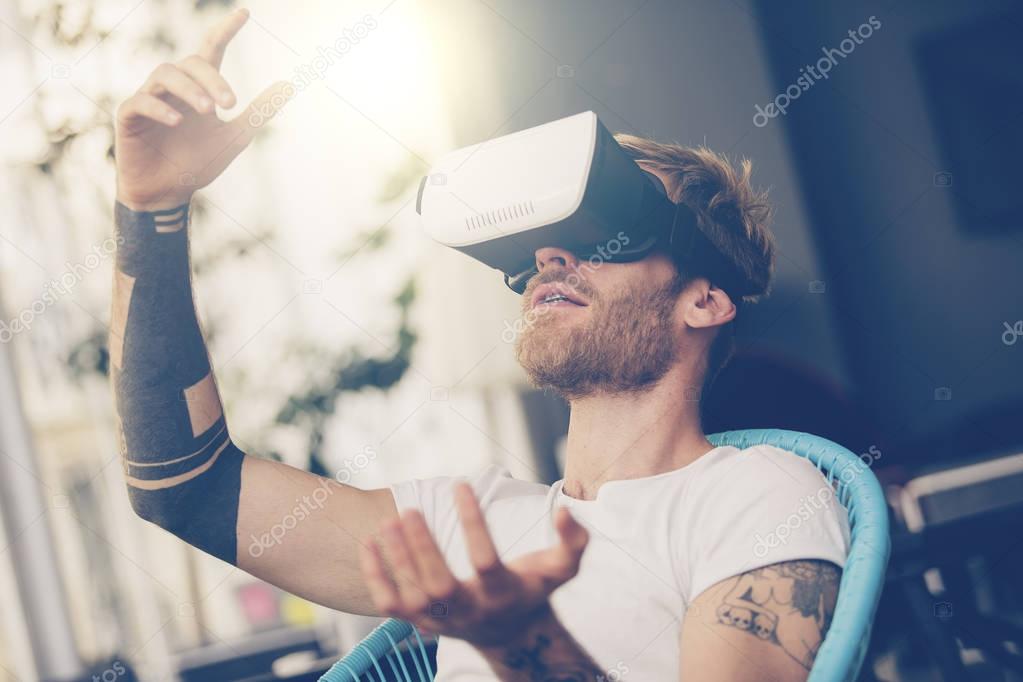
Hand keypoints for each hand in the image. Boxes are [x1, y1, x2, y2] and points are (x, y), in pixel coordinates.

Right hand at [114, 8, 288, 210]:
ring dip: (190, 89)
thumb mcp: (235, 137)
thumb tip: (288, 85)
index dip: (225, 31)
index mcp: (198, 89)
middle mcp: (173, 88)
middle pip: (191, 63)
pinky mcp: (129, 117)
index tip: (245, 13)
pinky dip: (160, 107)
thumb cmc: (197, 163)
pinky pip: (141, 101)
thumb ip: (259, 112)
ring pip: (166, 74)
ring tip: (209, 110)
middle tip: (230, 103)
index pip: (211, 51)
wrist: (168, 194)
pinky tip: (177, 121)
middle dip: (213, 79)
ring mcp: (148, 99)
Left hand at [360, 482, 588, 647]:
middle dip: (422, 549)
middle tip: (410, 509)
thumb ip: (573, 541)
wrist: (511, 634)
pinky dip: (375, 577)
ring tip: (388, 521)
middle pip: (440, 587)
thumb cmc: (534, 590)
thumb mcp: (562, 569)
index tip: (461, 484)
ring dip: (396, 561)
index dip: (473, 523)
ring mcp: (442, 621)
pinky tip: (369, 543)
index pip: (485, 561)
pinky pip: (390, 606)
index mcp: (503, 594)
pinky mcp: (421, 623)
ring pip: (411, 598)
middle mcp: (470, 612)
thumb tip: (565, 511)